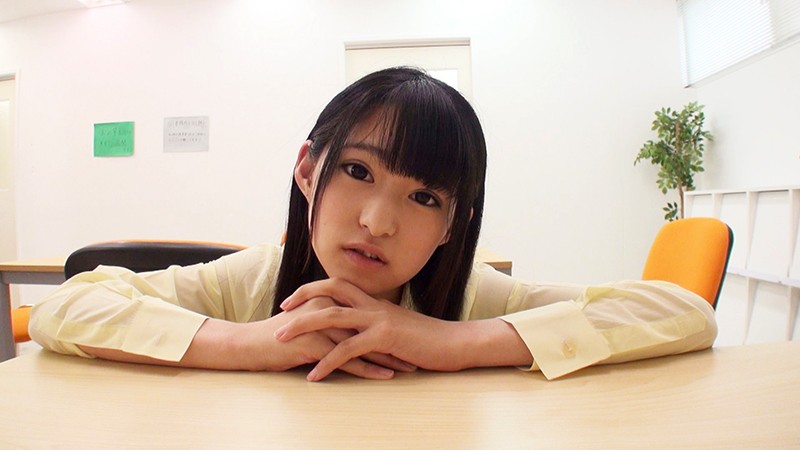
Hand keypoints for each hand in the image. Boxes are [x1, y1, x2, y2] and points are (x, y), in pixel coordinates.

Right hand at [221, 297, 414, 378]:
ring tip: (407, 367)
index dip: (388, 329)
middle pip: (369, 327)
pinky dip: (367, 367)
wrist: (251, 345)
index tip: (407, 340)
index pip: (365, 316)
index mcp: (329, 300)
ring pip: (362, 342)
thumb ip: (331, 323)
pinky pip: (346, 358)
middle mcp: (328, 309)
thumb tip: (353, 331)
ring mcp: (321, 326)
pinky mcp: (314, 343)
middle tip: (417, 353)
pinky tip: (384, 375)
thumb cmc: (281, 337)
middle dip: (394, 342)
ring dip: (386, 356)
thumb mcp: (310, 324)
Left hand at [275, 278, 471, 380]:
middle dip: (302, 297)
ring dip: (303, 326)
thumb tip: (358, 331)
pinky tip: (314, 375)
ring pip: (332, 316)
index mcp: (375, 302)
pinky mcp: (384, 338)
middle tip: (280, 310)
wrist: (454, 343)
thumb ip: (376, 325)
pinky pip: (348, 350)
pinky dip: (327, 362)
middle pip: (330, 290)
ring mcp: (378, 319)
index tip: (293, 299)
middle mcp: (374, 305)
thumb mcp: (397, 328)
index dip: (314, 288)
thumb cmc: (427, 340)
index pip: (338, 285)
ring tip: (281, 338)